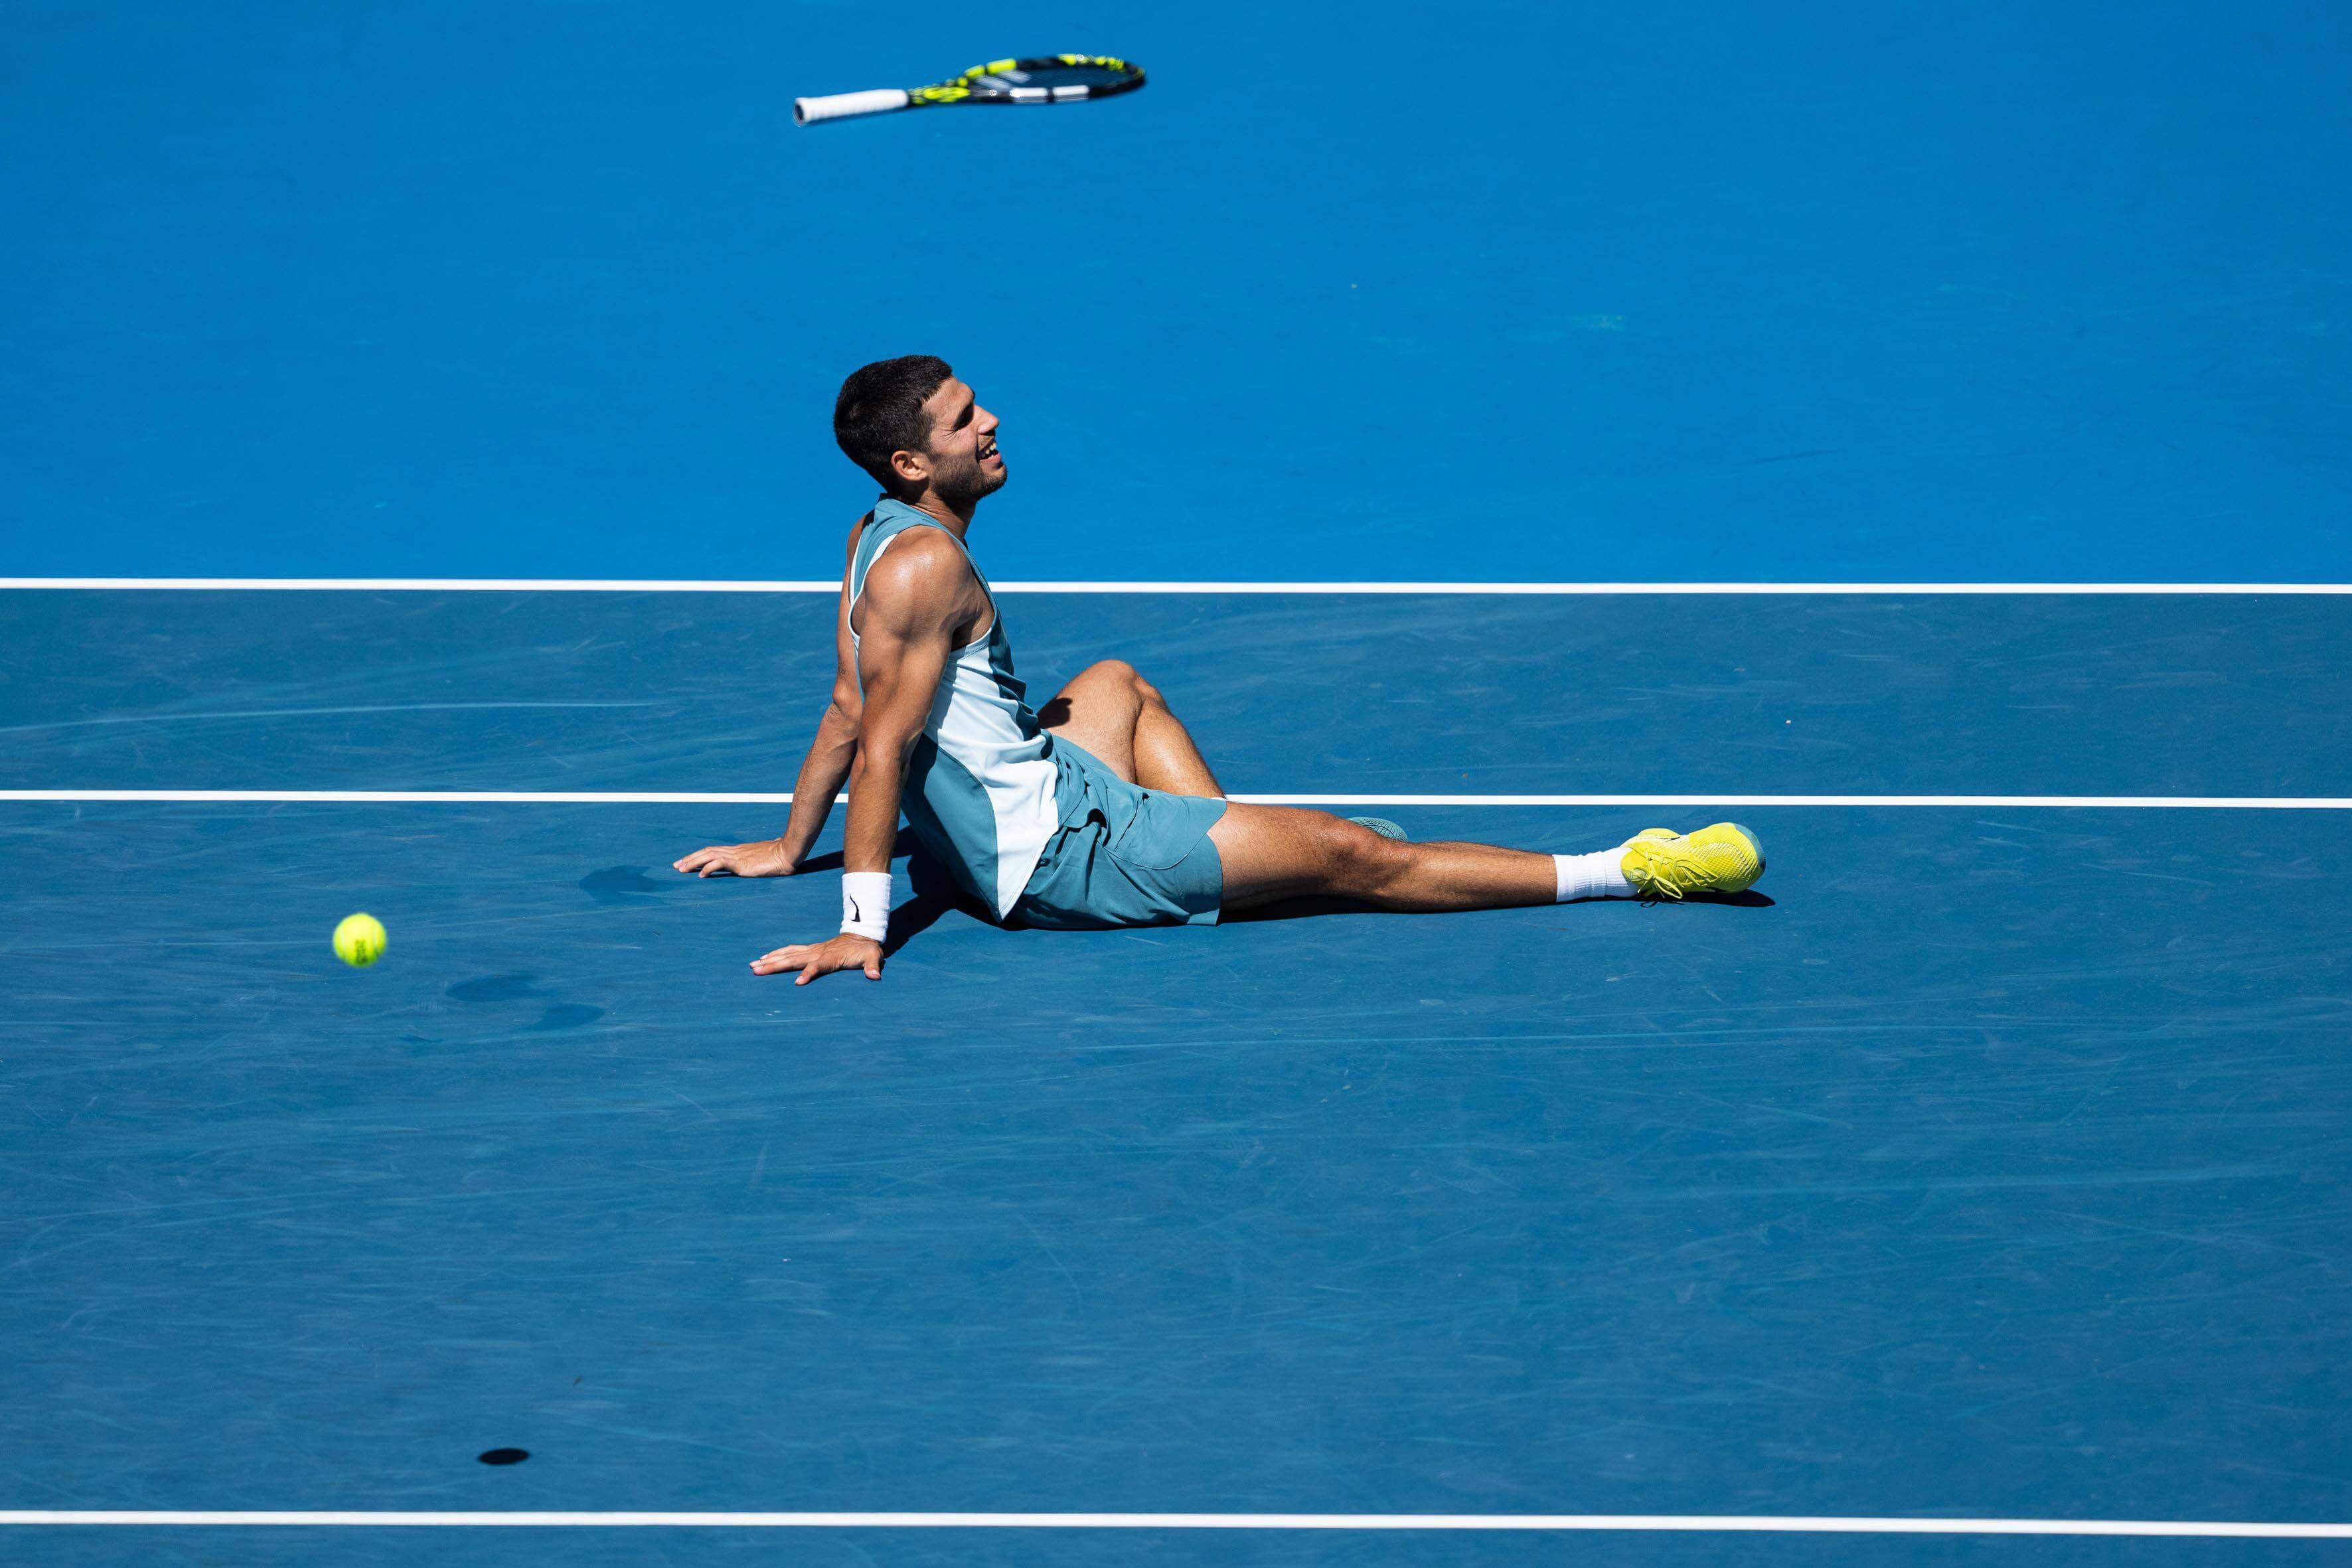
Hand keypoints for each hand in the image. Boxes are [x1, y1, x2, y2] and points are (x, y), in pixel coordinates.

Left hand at [674, 838, 798, 877]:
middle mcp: (734, 851)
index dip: (700, 855)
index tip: (688, 861)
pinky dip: (707, 868)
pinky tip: (700, 875)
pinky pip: (719, 863)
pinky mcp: (740, 862)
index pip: (714, 850)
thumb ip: (766, 855)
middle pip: (707, 851)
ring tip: (681, 869)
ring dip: (693, 862)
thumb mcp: (768, 855)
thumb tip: (773, 849)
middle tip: (676, 865)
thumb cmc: (782, 854)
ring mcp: (737, 855)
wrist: (788, 853)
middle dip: (690, 858)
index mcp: (739, 850)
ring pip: (708, 855)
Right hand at [752, 933, 882, 984]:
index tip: (797, 983)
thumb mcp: (873, 956)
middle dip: (775, 965)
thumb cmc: (867, 948)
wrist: (863, 933)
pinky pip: (791, 950)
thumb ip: (872, 966)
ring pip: (788, 954)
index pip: (817, 966)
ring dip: (771, 959)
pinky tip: (766, 957)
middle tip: (757, 970)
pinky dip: (777, 953)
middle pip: (794, 959)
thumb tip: (875, 976)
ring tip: (754, 965)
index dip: (808, 974)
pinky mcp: (810, 949)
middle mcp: (818, 952)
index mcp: (831, 957)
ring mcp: (813, 950)